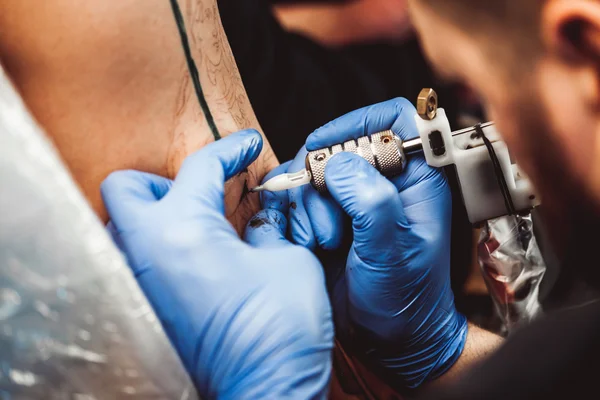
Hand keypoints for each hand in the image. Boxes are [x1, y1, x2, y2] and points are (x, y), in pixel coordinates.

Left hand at [101, 130, 333, 398]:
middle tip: (201, 190)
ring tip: (196, 221)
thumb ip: (268, 228)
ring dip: (155, 213)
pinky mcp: (147, 309)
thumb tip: (261, 216)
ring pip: (123, 226)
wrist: (267, 388)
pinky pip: (136, 260)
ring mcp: (141, 284)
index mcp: (185, 230)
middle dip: (163, 179)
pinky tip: (194, 257)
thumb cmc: (281, 329)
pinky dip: (158, 247)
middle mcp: (148, 253)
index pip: (201, 167)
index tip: (246, 147)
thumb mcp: (288, 260)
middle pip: (127, 188)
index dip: (230, 149)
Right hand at [262, 99, 466, 388]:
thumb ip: (372, 203)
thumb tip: (340, 165)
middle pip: (337, 145)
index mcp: (415, 179)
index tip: (327, 145)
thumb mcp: (394, 252)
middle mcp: (382, 182)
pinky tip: (306, 243)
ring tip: (321, 243)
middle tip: (328, 226)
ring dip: (305, 206)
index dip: (358, 122)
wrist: (387, 339)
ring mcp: (351, 199)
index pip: (393, 119)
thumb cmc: (405, 300)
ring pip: (309, 171)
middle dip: (321, 182)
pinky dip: (292, 216)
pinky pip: (295, 196)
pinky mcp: (326, 217)